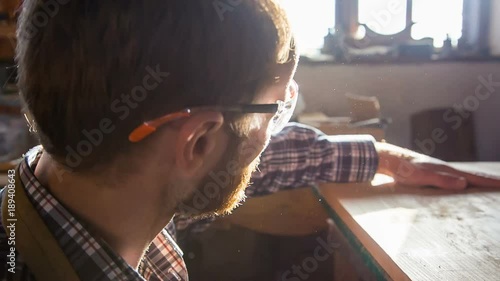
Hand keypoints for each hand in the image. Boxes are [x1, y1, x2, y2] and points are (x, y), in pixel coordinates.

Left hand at [375, 142, 499, 189]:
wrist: (388, 159)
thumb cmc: (403, 170)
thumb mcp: (422, 178)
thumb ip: (442, 181)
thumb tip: (464, 183)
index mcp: (446, 170)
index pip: (473, 177)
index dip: (490, 182)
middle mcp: (445, 168)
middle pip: (472, 175)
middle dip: (488, 180)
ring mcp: (438, 169)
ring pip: (463, 175)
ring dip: (477, 180)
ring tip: (488, 183)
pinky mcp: (431, 172)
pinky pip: (453, 177)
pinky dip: (463, 180)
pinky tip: (461, 182)